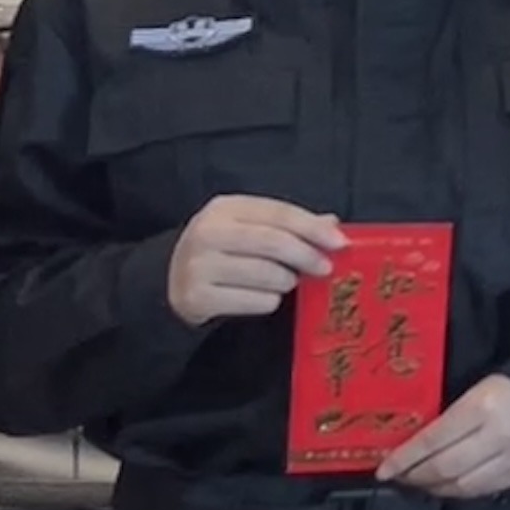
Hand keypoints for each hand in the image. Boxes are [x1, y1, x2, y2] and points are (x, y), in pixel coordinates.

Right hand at [164, 196, 345, 324]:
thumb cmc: (223, 250)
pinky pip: (253, 301)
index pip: (279, 213)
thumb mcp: (250, 228)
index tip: (341, 242)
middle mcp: (207, 232)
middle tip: (325, 268)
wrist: (169, 280)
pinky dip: (268, 302)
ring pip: (266, 274)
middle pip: (274, 242)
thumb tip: (332, 224)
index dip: (314, 228)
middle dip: (307, 256)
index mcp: (225, 208)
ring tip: (286, 281)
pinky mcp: (195, 296)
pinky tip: (264, 297)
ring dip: (286, 281)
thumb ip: (288, 224)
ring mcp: (198, 265)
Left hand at [377, 374, 509, 498]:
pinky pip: (482, 490)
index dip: (404, 458)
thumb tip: (406, 447)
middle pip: (445, 468)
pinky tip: (447, 485)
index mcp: (482, 407)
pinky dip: (459, 490)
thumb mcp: (470, 393)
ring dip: (434, 488)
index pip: (433, 440)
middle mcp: (500, 434)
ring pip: (462, 485)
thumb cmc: (503, 389)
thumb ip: (443, 419)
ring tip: (420, 483)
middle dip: (415, 476)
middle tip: (399, 477)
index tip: (383, 470)